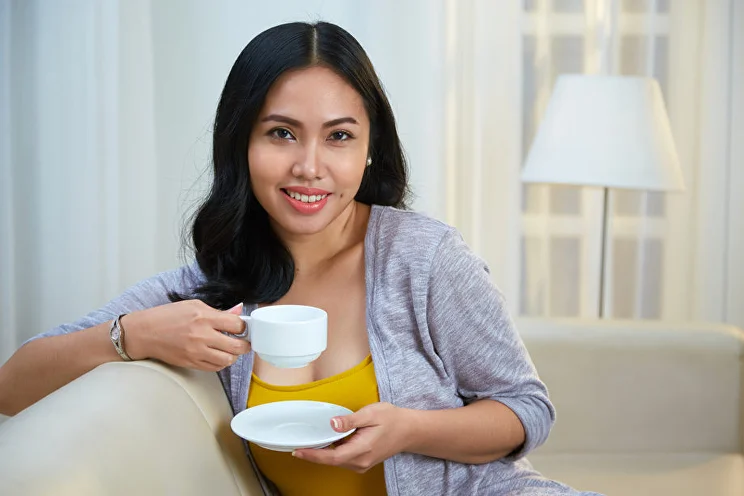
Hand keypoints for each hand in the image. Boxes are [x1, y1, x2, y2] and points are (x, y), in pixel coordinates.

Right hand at [123, 300, 249, 370]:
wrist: (145, 333)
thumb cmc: (167, 316)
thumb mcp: (194, 305)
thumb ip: (218, 311)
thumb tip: (237, 312)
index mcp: (204, 318)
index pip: (237, 325)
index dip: (244, 327)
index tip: (243, 327)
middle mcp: (202, 336)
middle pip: (237, 346)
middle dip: (245, 344)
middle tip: (245, 342)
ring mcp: (197, 352)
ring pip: (228, 360)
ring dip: (234, 355)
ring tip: (231, 349)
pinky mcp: (191, 363)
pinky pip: (215, 368)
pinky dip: (221, 363)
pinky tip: (219, 355)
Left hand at [292, 402, 412, 472]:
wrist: (409, 430)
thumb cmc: (392, 420)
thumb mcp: (371, 414)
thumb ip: (350, 420)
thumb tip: (332, 423)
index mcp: (362, 449)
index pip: (332, 457)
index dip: (313, 455)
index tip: (298, 451)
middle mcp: (361, 461)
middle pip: (331, 461)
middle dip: (314, 454)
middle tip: (298, 445)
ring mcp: (362, 464)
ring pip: (336, 461)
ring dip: (323, 453)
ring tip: (311, 442)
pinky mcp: (363, 462)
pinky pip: (343, 459)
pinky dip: (333, 452)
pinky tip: (328, 442)